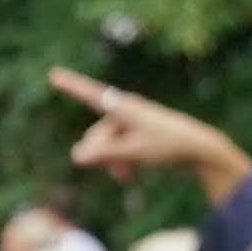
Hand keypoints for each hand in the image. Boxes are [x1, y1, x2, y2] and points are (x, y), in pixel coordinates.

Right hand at [47, 70, 247, 203]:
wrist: (198, 149)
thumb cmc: (168, 146)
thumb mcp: (134, 152)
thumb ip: (103, 154)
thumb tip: (76, 155)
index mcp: (124, 108)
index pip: (91, 95)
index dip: (71, 86)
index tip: (53, 74)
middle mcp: (124, 111)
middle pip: (95, 135)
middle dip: (100, 154)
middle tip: (119, 171)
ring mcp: (129, 123)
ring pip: (104, 145)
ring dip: (110, 162)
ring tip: (126, 175)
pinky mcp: (135, 134)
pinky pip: (115, 149)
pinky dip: (118, 162)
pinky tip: (128, 175)